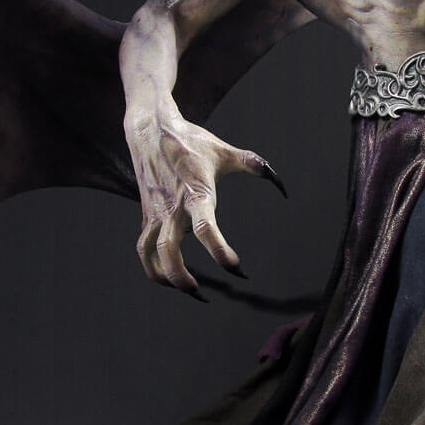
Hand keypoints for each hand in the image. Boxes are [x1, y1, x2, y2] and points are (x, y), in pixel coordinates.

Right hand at [128, 111, 283, 297]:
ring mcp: (157, 214)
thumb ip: (255, 166)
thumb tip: (280, 183)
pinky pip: (143, 249)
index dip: (221, 252)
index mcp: (195, 194)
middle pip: (170, 252)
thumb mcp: (225, 152)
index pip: (206, 230)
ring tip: (188, 289)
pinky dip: (151, 267)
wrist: (151, 130)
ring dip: (166, 278)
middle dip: (183, 279)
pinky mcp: (147, 216)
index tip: (236, 267)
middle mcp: (173, 208)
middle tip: (203, 293)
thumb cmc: (191, 142)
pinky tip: (167, 277)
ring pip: (152, 256)